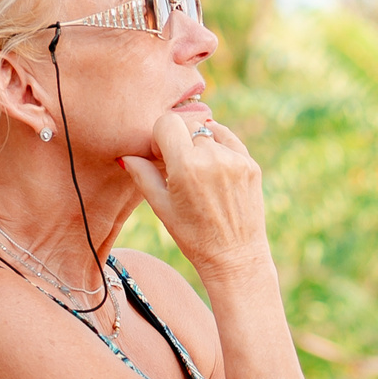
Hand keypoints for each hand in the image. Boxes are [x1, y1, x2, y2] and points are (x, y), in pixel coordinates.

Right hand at [119, 111, 271, 280]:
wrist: (234, 256)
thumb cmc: (193, 236)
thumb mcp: (161, 207)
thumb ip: (142, 175)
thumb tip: (127, 155)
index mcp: (186, 166)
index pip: (167, 123)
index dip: (159, 136)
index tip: (161, 156)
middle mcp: (212, 158)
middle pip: (188, 124)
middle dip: (178, 139)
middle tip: (178, 164)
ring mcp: (235, 160)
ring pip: (209, 131)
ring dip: (199, 143)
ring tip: (198, 170)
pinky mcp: (250, 164)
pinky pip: (229, 139)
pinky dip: (218, 146)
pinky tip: (214, 166)